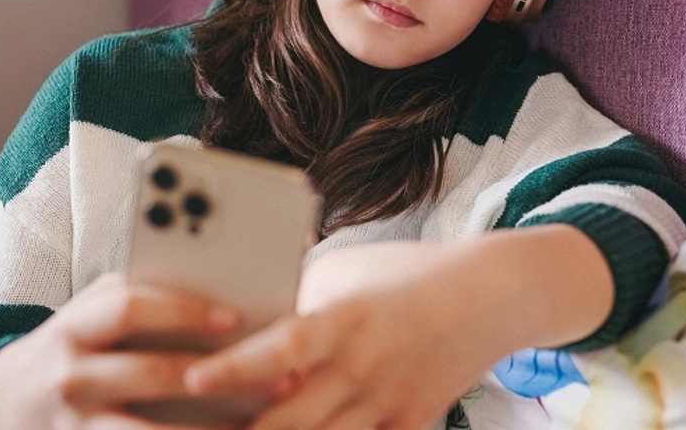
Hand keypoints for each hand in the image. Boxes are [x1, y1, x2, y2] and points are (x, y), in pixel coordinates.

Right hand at [0, 273, 244, 429]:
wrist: (4, 404)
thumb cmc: (70, 349)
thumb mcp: (87, 317)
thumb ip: (133, 301)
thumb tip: (216, 286)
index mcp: (75, 325)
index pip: (129, 307)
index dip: (182, 310)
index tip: (234, 318)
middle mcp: (71, 375)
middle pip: (151, 373)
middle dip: (221, 376)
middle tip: (280, 379)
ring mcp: (75, 423)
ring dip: (212, 429)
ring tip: (261, 425)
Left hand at [182, 243, 518, 429]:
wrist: (490, 296)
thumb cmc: (403, 276)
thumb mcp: (343, 272)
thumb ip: (293, 300)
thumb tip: (236, 320)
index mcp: (345, 319)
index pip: (284, 347)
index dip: (237, 366)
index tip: (195, 377)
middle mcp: (365, 368)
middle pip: (291, 419)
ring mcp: (389, 404)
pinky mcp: (411, 426)